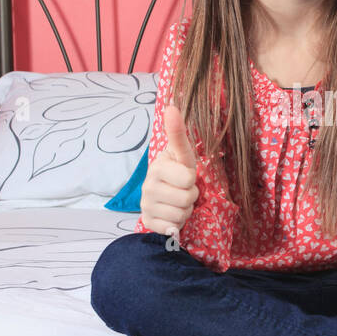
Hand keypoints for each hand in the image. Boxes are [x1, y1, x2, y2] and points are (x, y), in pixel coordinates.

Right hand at [139, 103, 199, 237]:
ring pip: (181, 214)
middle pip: (187, 198)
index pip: (188, 178)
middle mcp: (147, 186)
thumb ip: (177, 134)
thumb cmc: (177, 172)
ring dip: (185, 210)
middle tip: (183, 190)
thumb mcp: (181, 154)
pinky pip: (172, 228)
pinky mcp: (147, 222)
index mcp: (157, 167)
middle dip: (191, 196)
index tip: (185, 174)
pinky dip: (177, 224)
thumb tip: (171, 107)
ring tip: (178, 201)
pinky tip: (171, 214)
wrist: (164, 194)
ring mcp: (145, 205)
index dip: (191, 178)